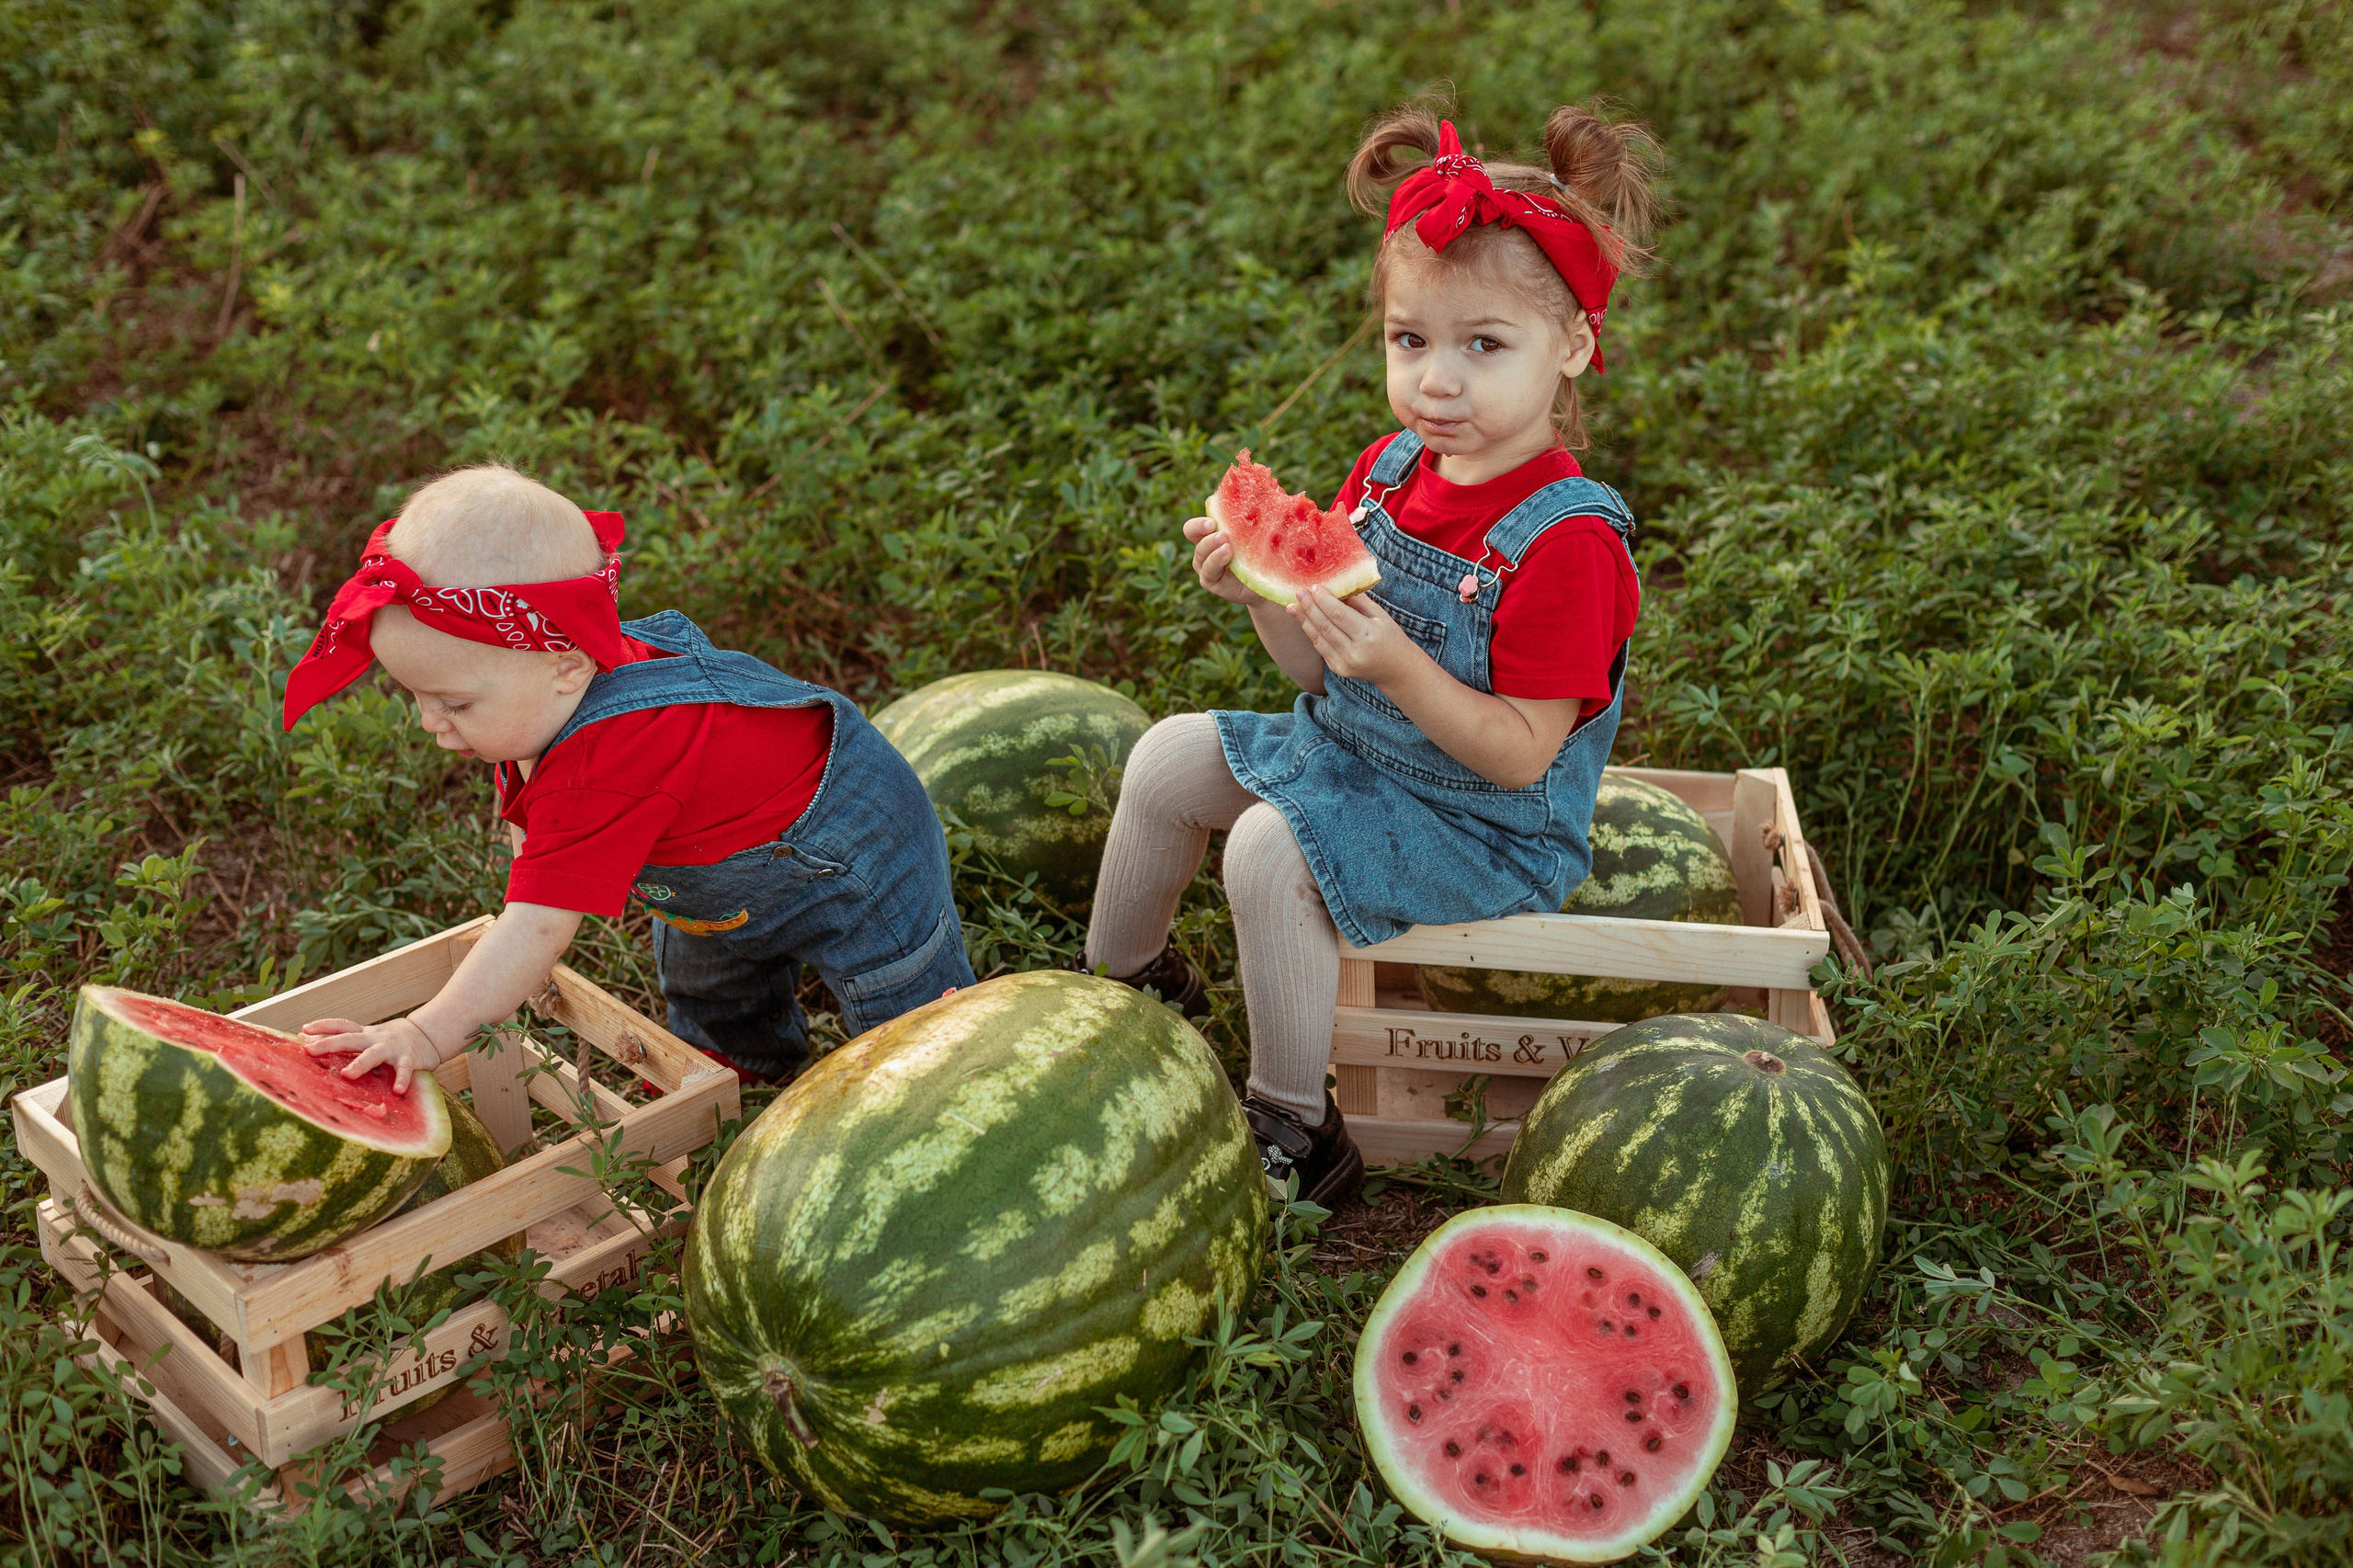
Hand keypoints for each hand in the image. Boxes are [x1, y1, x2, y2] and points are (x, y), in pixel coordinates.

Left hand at [301, 1015, 445, 1094]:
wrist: (428, 1035)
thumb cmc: (392, 1041)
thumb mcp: (371, 1038)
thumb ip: (351, 1044)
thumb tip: (316, 1049)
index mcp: (365, 1034)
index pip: (341, 1025)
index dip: (323, 1026)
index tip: (304, 1030)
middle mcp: (375, 1039)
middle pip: (349, 1039)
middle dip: (329, 1044)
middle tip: (310, 1051)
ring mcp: (392, 1048)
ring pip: (373, 1055)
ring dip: (360, 1063)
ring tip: (348, 1074)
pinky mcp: (409, 1059)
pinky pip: (405, 1070)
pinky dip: (402, 1079)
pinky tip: (398, 1090)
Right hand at [1184, 515, 1268, 606]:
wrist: (1268, 581)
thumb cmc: (1261, 551)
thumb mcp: (1257, 532)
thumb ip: (1254, 515)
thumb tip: (1265, 486)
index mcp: (1209, 535)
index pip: (1193, 527)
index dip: (1199, 523)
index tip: (1213, 521)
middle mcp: (1204, 550)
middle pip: (1192, 536)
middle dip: (1202, 530)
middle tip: (1221, 532)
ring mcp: (1206, 567)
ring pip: (1200, 554)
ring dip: (1212, 547)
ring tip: (1227, 545)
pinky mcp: (1211, 582)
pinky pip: (1208, 572)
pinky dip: (1216, 562)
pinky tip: (1228, 556)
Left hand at [1288, 585, 1422, 685]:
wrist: (1395, 669)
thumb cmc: (1390, 636)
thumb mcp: (1380, 616)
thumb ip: (1358, 602)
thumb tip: (1335, 587)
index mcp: (1368, 635)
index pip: (1339, 614)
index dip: (1324, 600)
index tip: (1314, 586)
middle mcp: (1354, 652)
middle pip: (1325, 626)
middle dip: (1309, 607)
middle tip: (1298, 592)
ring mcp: (1344, 663)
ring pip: (1318, 638)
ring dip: (1304, 620)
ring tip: (1292, 606)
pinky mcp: (1338, 669)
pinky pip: (1321, 647)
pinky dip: (1311, 632)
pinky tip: (1304, 620)